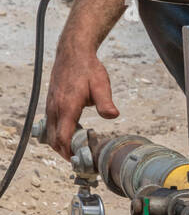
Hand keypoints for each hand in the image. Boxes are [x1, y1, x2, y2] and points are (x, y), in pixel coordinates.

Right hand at [45, 45, 118, 160]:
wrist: (73, 53)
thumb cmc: (88, 69)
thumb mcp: (101, 84)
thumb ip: (105, 102)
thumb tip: (113, 116)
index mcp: (66, 107)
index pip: (63, 138)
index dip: (69, 153)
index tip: (79, 161)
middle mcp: (55, 109)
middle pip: (54, 140)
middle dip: (64, 153)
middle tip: (79, 160)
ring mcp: (51, 106)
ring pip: (50, 133)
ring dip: (60, 144)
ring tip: (76, 151)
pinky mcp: (51, 103)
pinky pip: (51, 125)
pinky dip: (58, 134)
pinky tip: (72, 134)